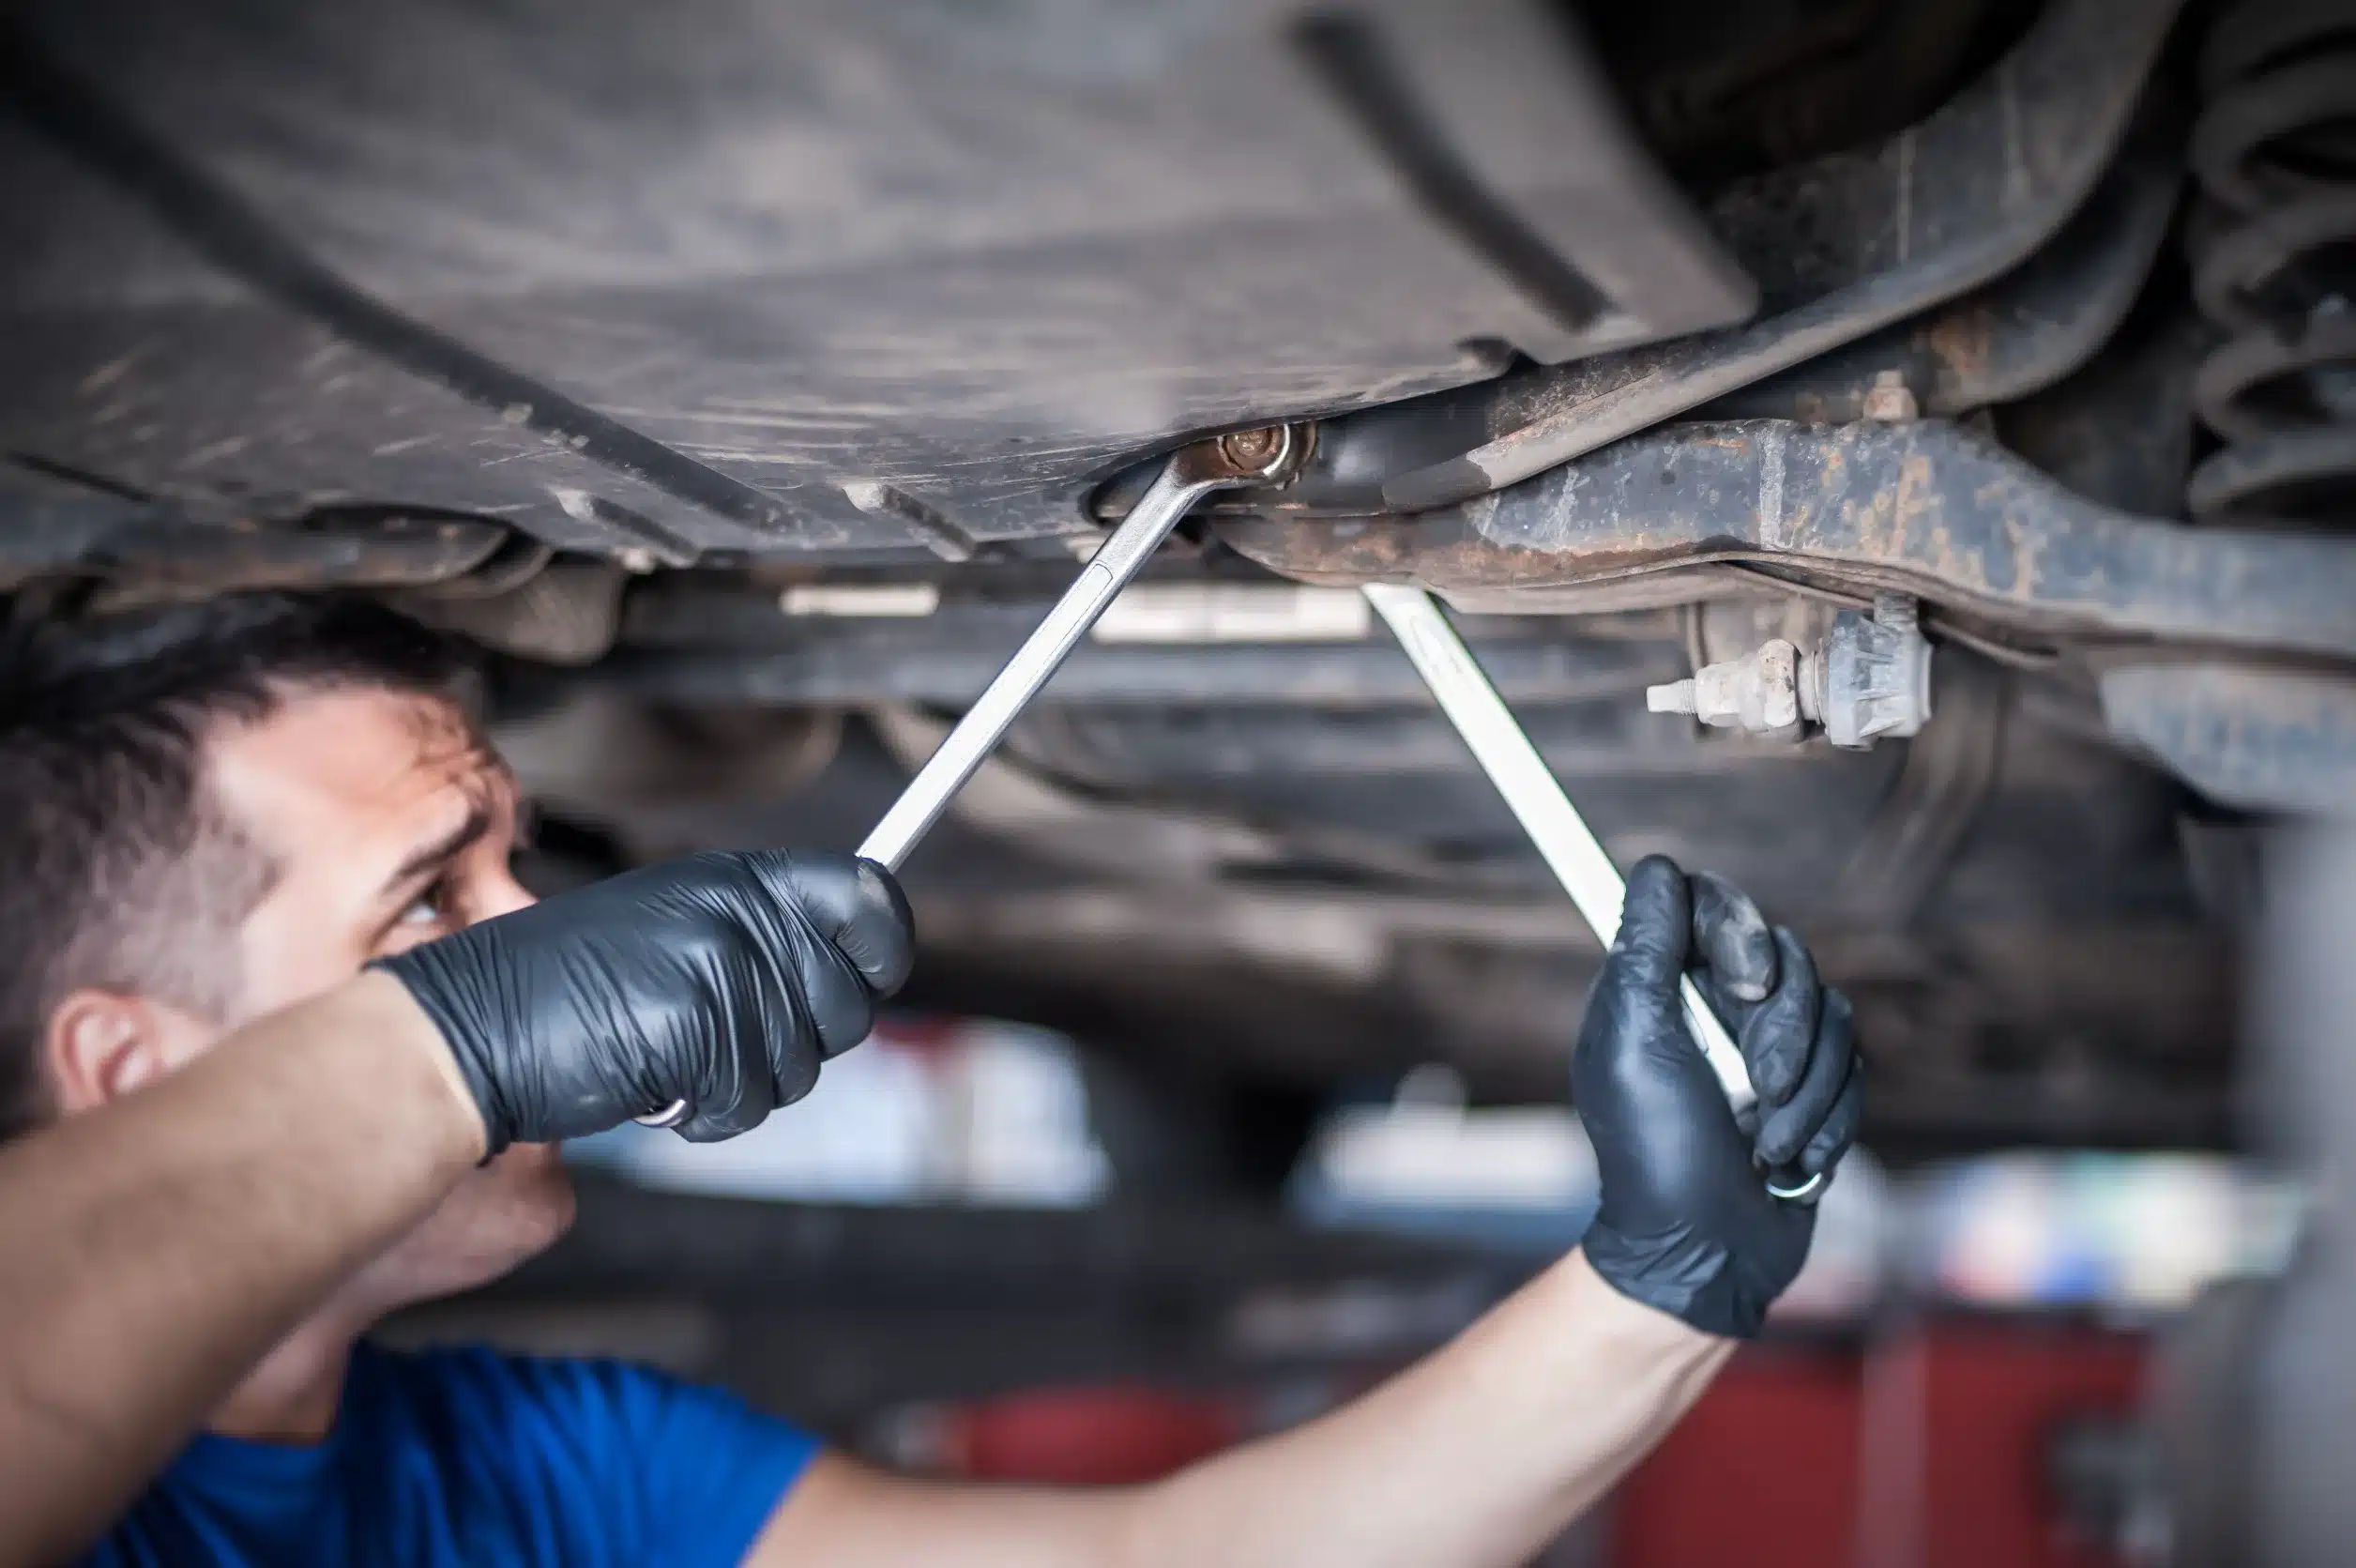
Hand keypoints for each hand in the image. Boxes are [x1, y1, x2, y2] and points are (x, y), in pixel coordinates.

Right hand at [375, 851, 913, 1150]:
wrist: (466, 1032)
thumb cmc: (561, 993)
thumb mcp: (667, 929)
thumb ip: (757, 936)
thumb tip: (860, 961)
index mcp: (736, 878)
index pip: (868, 898)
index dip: (885, 944)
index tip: (873, 969)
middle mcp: (737, 912)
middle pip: (849, 1002)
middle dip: (796, 1042)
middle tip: (719, 1040)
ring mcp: (718, 966)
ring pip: (800, 1064)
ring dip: (740, 1084)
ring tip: (671, 1058)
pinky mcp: (697, 1025)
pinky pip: (747, 1101)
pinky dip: (704, 1114)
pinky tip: (654, 1088)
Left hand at [1573, 856, 1860, 1337]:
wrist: (1705, 1251)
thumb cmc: (1655, 1151)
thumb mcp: (1634, 1042)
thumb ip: (1644, 950)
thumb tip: (1657, 867)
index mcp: (1662, 985)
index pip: (1713, 906)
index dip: (1740, 931)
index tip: (1748, 983)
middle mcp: (1716, 1006)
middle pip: (1786, 957)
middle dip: (1782, 1034)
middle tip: (1755, 1089)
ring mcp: (1769, 1047)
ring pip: (1831, 1013)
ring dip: (1804, 1091)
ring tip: (1764, 1143)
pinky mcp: (1813, 1088)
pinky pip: (1854, 1069)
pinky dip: (1825, 1120)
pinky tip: (1788, 1162)